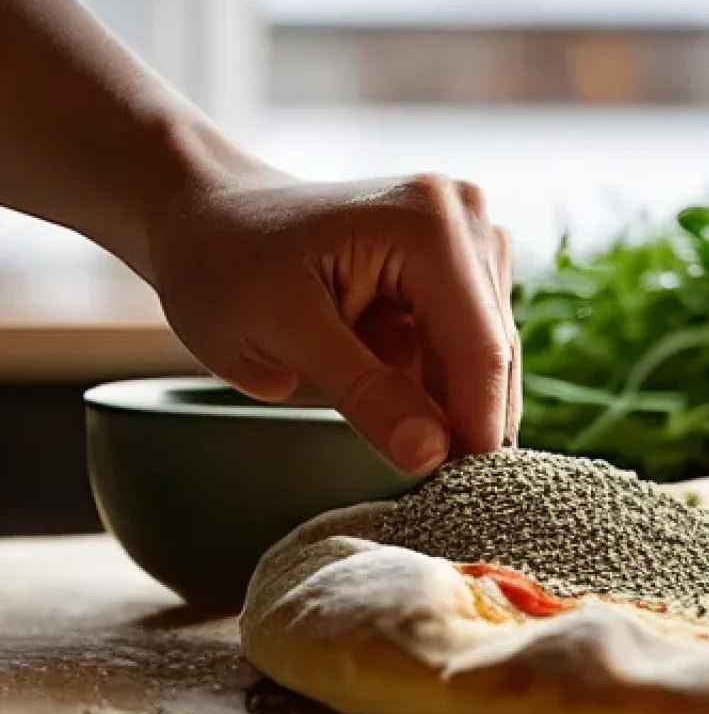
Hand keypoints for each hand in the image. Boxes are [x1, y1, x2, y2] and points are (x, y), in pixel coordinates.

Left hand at [148, 170, 519, 473]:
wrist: (210, 219)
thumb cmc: (226, 264)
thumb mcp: (278, 334)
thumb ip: (363, 393)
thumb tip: (432, 452)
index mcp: (428, 223)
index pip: (479, 347)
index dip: (476, 428)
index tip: (460, 496)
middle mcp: (464, 217)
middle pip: (493, 352)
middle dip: (464, 420)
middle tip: (426, 486)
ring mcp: (467, 237)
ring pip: (486, 355)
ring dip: (448, 402)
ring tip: (389, 426)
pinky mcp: (459, 264)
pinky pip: (466, 346)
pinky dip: (436, 384)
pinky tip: (393, 396)